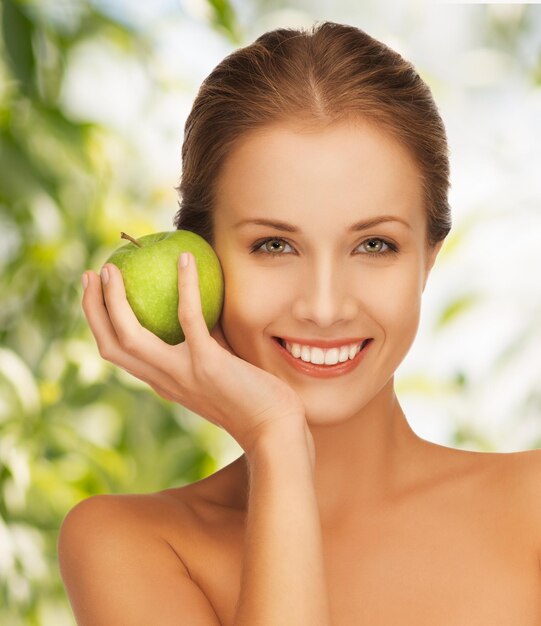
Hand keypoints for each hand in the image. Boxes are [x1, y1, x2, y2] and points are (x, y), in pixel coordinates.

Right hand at [81, 253, 307, 454]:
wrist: (272, 427)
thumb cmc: (250, 394)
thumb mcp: (216, 364)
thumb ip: (202, 338)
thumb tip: (197, 296)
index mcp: (162, 381)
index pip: (117, 353)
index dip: (99, 322)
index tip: (96, 291)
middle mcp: (163, 380)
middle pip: (110, 345)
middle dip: (92, 308)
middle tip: (91, 273)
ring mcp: (182, 373)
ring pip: (130, 336)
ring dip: (114, 300)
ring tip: (113, 268)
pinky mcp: (207, 364)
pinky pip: (189, 317)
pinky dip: (185, 285)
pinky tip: (186, 259)